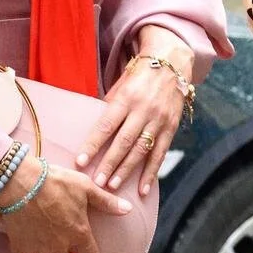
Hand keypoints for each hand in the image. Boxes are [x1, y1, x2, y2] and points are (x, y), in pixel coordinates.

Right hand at [0, 159, 130, 252]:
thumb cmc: (55, 182)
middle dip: (62, 248)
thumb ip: (105, 201)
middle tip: (56, 232)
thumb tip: (127, 210)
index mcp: (79, 234)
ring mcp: (39, 249)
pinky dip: (25, 245)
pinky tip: (24, 231)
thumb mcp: (84, 187)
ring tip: (40, 232)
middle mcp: (60, 246)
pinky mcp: (20, 247)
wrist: (19, 182)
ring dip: (44, 248)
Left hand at [78, 49, 191, 196]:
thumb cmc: (139, 75)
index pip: (106, 125)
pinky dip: (151, 173)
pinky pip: (160, 153)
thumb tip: (96, 132)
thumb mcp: (120, 85)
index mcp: (126, 98)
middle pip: (123, 142)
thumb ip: (110, 108)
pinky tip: (142, 189)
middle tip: (96, 183)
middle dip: (109, 164)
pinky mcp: (171, 128)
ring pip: (141, 150)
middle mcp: (143, 110)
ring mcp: (159, 120)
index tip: (80, 161)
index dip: (93, 145)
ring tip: (113, 186)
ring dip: (126, 171)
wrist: (172, 62)